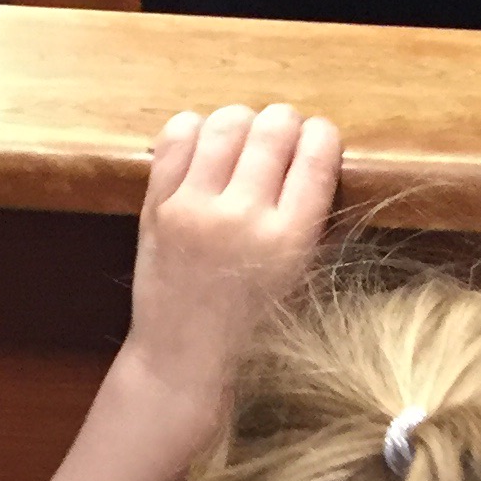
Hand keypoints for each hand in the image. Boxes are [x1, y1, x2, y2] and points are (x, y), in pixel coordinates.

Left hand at [123, 103, 342, 411]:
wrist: (184, 359)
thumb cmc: (252, 326)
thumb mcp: (301, 279)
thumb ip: (314, 221)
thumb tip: (318, 154)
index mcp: (290, 240)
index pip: (317, 152)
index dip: (322, 136)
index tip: (316, 144)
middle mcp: (244, 216)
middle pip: (275, 126)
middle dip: (284, 126)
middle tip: (279, 144)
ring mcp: (196, 207)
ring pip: (228, 121)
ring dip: (242, 124)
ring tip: (241, 145)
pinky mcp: (158, 204)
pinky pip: (180, 134)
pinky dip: (196, 130)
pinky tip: (204, 150)